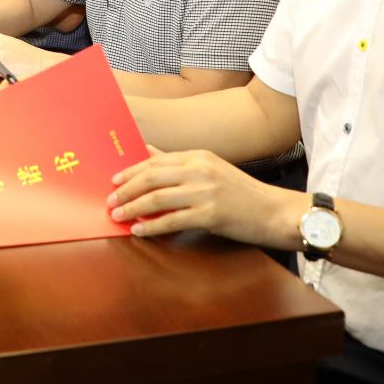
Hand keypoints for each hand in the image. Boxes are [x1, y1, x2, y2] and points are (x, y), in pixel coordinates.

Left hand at [108, 147, 304, 246]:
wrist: (273, 211)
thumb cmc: (241, 193)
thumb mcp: (211, 169)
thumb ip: (179, 163)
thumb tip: (147, 153)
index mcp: (199, 156)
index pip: (155, 160)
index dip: (131, 171)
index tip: (114, 181)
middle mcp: (200, 170)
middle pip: (151, 177)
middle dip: (126, 190)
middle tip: (110, 201)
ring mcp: (205, 192)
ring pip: (156, 199)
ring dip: (132, 208)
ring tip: (118, 216)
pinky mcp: (209, 215)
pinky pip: (171, 221)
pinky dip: (151, 227)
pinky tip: (139, 231)